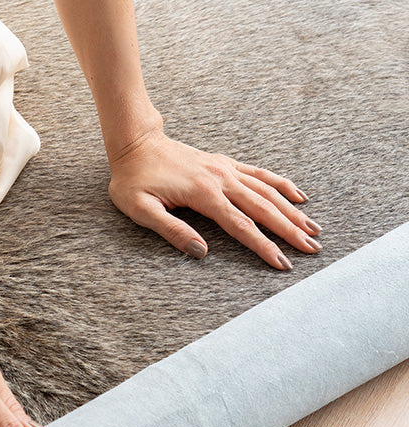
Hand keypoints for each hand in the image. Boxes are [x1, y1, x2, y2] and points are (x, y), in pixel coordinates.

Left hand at [107, 127, 322, 269]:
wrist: (135, 143)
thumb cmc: (132, 180)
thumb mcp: (141, 210)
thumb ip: (171, 231)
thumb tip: (201, 252)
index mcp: (203, 194)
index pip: (241, 226)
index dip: (263, 247)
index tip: (281, 263)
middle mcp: (221, 179)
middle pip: (263, 209)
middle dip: (290, 231)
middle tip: (313, 249)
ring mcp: (225, 169)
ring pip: (268, 191)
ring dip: (292, 211)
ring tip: (314, 228)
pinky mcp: (224, 164)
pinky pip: (260, 174)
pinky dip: (282, 184)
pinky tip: (298, 196)